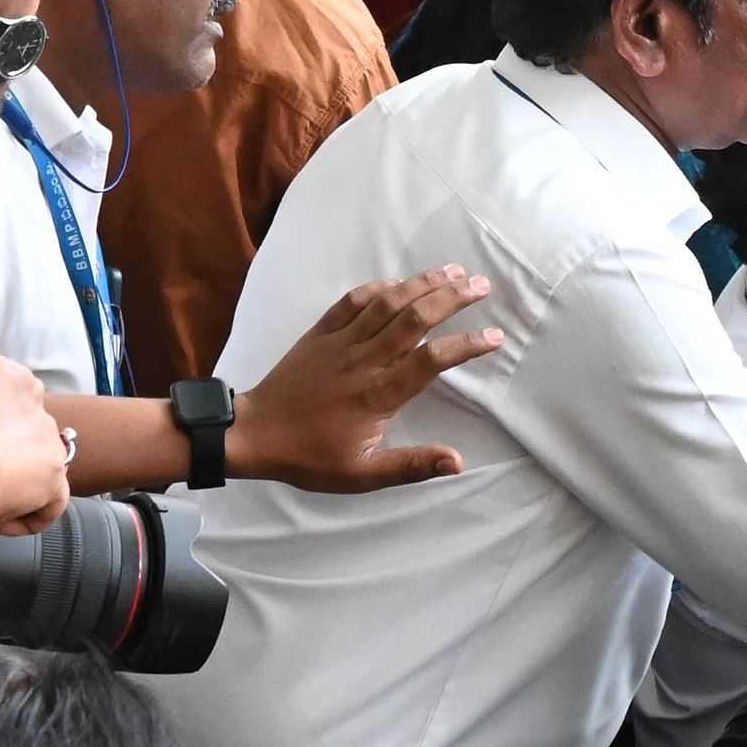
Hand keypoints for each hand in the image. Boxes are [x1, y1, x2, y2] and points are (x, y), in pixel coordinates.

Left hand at [226, 271, 503, 492]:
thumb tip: (458, 462)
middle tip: (481, 286)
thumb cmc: (309, 457)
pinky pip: (353, 301)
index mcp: (378, 394)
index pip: (432, 361)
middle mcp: (363, 361)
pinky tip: (398, 282)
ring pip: (387, 303)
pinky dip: (378, 287)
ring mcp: (340, 342)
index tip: (494, 337)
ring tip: (453, 272)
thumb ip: (411, 467)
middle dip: (452, 298)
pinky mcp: (320, 333)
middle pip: (415, 319)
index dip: (466, 345)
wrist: (252, 434)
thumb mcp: (362, 475)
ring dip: (422, 283)